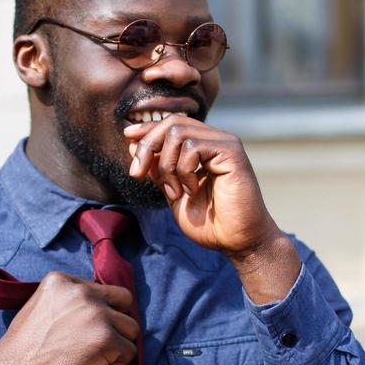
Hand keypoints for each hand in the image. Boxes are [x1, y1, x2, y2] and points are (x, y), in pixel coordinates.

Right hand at [0, 271, 138, 364]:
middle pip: (125, 302)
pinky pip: (130, 352)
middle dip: (117, 322)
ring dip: (117, 345)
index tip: (84, 330)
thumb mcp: (40, 306)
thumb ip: (67, 300)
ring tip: (93, 358)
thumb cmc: (24, 348)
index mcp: (63, 280)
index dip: (100, 312)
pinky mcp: (106, 339)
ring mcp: (96, 314)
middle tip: (99, 341)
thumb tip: (98, 308)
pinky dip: (115, 364)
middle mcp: (82, 292)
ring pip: (132, 329)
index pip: (103, 290)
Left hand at [122, 116, 278, 255]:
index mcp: (203, 147)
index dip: (148, 129)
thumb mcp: (173, 193)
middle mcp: (215, 140)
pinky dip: (184, 171)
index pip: (171, 125)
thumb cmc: (210, 223)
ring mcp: (225, 143)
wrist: (236, 241)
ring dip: (166, 167)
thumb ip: (157, 170)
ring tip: (175, 193)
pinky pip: (193, 147)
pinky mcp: (232, 152)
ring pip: (178, 133)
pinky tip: (191, 190)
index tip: (128, 137)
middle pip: (172, 123)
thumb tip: (134, 144)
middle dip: (147, 146)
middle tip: (137, 174)